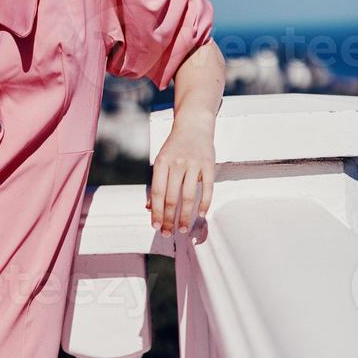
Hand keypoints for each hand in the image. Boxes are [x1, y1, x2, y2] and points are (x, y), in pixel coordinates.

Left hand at [145, 121, 214, 235]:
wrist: (193, 125)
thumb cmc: (175, 146)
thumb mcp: (161, 160)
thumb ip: (157, 183)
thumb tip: (149, 208)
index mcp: (161, 163)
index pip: (157, 192)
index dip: (156, 211)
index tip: (156, 226)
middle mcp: (177, 163)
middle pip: (172, 197)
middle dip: (169, 218)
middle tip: (168, 232)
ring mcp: (194, 164)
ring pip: (188, 196)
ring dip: (185, 216)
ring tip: (182, 228)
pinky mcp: (208, 165)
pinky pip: (207, 188)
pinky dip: (205, 204)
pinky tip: (201, 215)